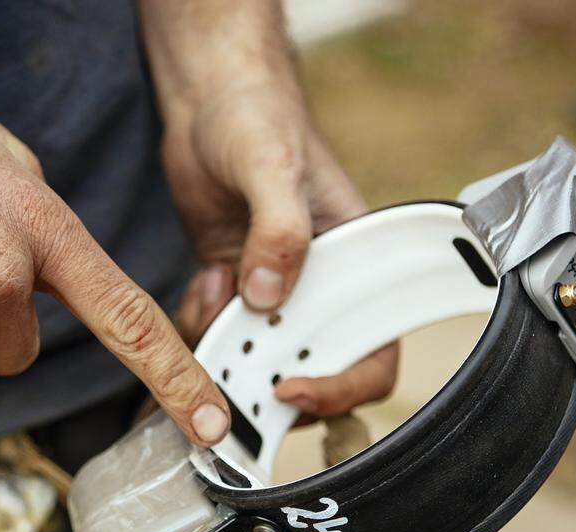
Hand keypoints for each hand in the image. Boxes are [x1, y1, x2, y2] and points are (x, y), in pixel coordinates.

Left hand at [166, 80, 397, 417]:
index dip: (341, 385)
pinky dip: (203, 322)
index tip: (290, 389)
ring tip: (213, 293)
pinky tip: (204, 279)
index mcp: (357, 263)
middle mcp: (321, 284)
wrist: (208, 98)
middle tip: (231, 365)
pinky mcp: (235, 283)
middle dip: (270, 377)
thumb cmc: (258, 116)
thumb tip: (268, 297)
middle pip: (313, 366)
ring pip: (258, 356)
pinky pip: (220, 332)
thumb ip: (279, 232)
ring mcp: (275, 287)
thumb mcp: (274, 166)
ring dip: (227, 347)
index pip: (373, 349)